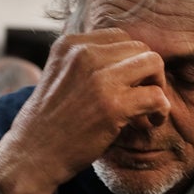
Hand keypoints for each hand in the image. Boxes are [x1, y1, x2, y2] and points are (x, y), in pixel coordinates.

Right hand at [0, 28, 170, 193]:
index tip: (127, 86)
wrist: (33, 156)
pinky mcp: (113, 106)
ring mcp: (99, 79)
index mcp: (69, 45)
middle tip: (141, 100)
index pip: (120, 37)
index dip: (130, 62)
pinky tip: (150, 123)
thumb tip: (128, 61)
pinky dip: (161, 110)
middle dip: (147, 73)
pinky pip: (156, 96)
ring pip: (153, 63)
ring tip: (149, 110)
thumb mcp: (60, 77)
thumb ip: (88, 64)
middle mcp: (84, 55)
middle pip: (140, 48)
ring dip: (158, 87)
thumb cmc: (50, 122)